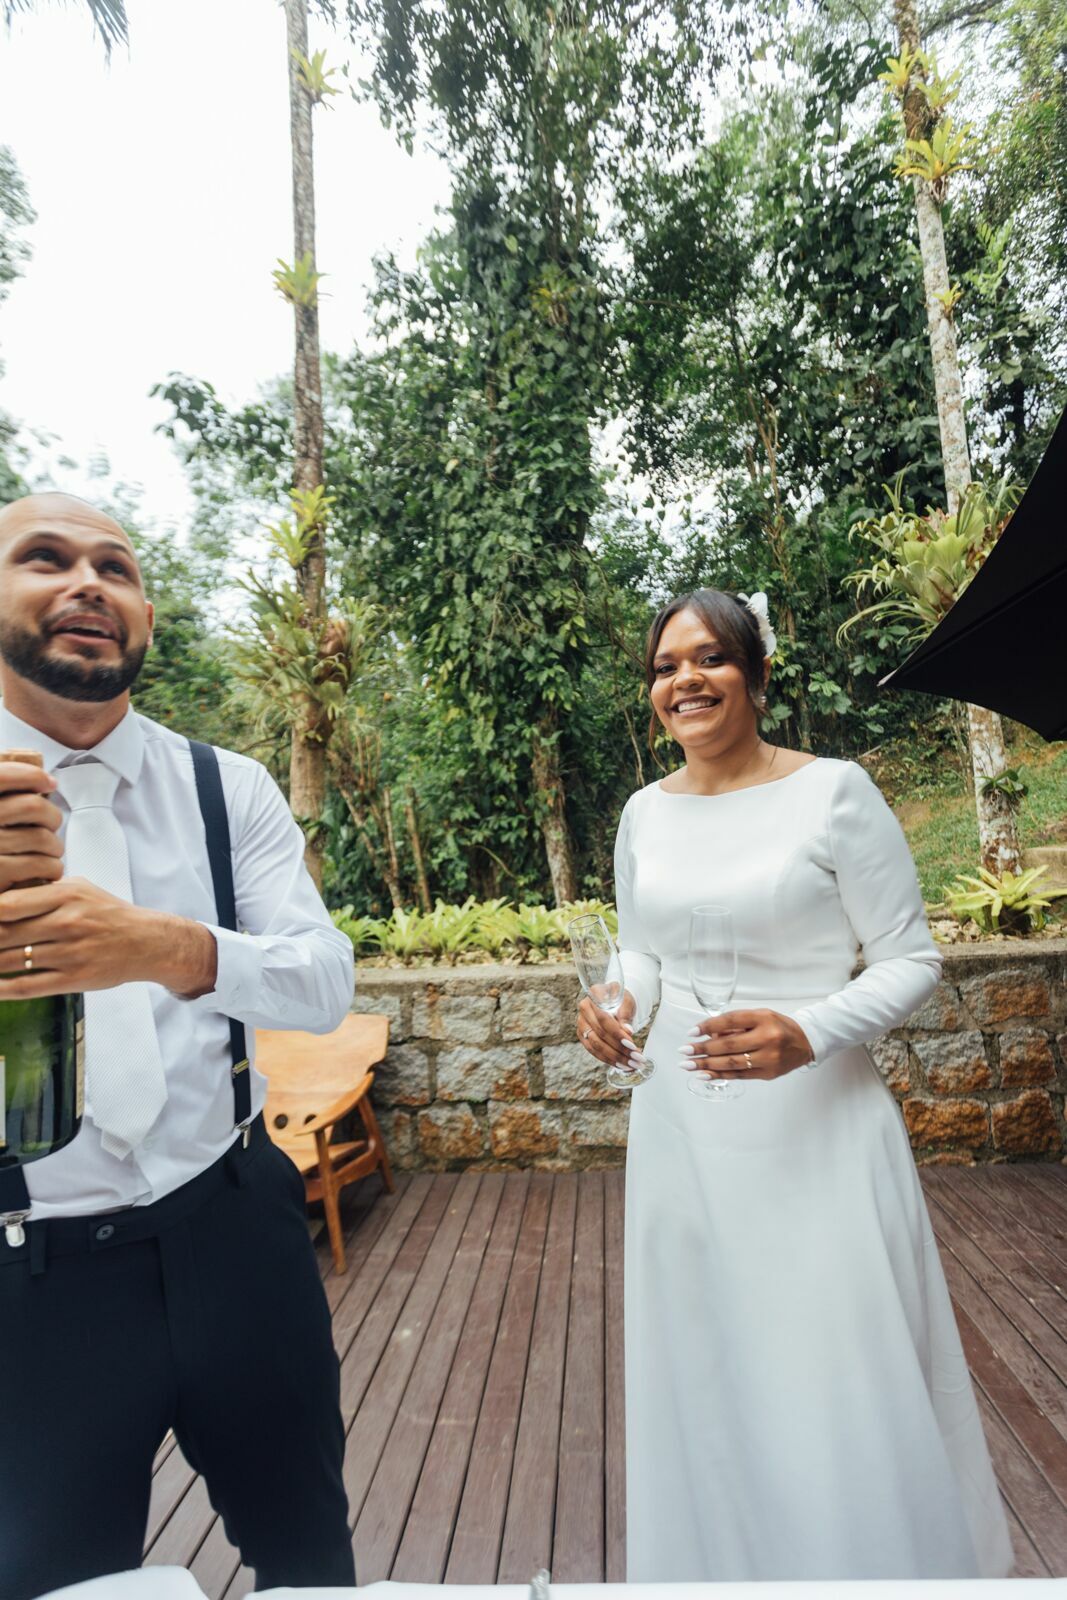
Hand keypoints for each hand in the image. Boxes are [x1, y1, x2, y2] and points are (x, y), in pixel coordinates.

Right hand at [0, 760, 63, 891]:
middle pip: (31, 806)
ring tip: (53, 851)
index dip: (27, 774)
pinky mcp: (0, 879)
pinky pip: (43, 865)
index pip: (0, 776)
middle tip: (54, 824)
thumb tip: (40, 778)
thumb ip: (4, 799)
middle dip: (51, 814)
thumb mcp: (0, 820)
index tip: (48, 781)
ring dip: (55, 844)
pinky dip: (53, 867)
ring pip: (42, 837)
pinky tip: (50, 870)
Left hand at [0, 878, 216, 998]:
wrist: (147, 942)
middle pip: (5, 934)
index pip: (9, 904)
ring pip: (12, 961)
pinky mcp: (74, 978)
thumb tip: (2, 898)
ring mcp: (70, 953)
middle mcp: (67, 923)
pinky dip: (3, 989)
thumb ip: (43, 890)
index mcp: (66, 896)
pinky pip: (28, 986)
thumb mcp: (79, 889)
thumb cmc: (107, 913)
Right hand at [576, 988, 643, 1070]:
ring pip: (596, 1046)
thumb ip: (626, 1014)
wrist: (615, 1001)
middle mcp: (584, 1010)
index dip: (617, 1034)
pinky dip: (609, 1060)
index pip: (603, 1019)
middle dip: (620, 1049)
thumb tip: (628, 1031)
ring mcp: (582, 1024)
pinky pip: (594, 1052)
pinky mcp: (583, 1036)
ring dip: (615, 1058)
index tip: (631, 1044)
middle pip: (600, 1035)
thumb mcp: (627, 1001)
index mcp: (594, 995)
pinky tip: (622, 1065)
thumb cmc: (621, 999)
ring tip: (632, 1064)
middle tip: (636, 1058)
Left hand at [681, 1009, 813, 1080]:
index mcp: (763, 1018)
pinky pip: (739, 1075)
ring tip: (688, 1064)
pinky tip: (704, 1074)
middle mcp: (767, 1038)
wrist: (806, 1042)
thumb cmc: (778, 1026)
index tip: (691, 1032)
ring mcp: (768, 1058)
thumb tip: (709, 1033)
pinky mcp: (768, 1073)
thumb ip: (736, 1023)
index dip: (708, 1026)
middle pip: (729, 1045)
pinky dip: (720, 1075)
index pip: (730, 1021)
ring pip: (732, 1063)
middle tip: (684, 1051)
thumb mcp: (759, 1016)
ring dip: (706, 1065)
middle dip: (703, 1049)